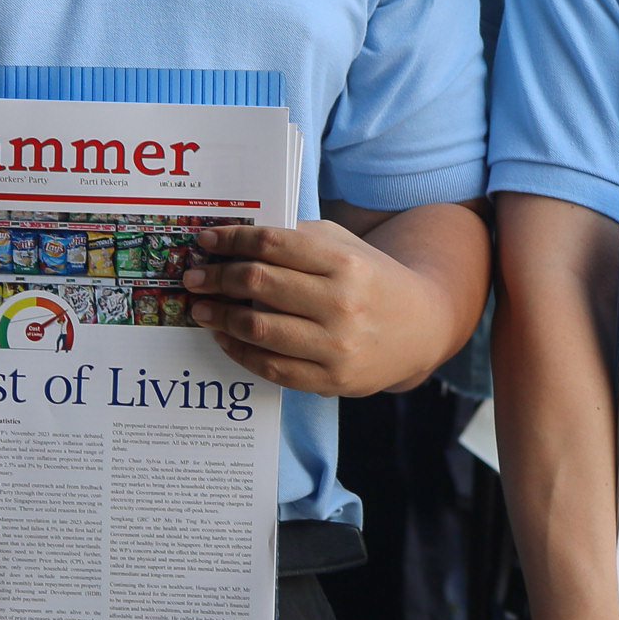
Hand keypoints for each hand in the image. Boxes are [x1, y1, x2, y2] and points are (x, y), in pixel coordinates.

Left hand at [186, 219, 464, 396]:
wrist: (424, 327)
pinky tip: (227, 336)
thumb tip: (236, 239)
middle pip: (258, 283)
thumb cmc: (374, 281)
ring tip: (202, 308)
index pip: (274, 244)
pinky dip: (239, 350)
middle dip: (216, 277)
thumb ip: (301, 239)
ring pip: (257, 327)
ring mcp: (337, 345)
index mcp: (346, 263)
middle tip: (194, 276)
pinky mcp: (332, 380)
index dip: (232, 240)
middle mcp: (342, 303)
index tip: (205, 240)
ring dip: (220, 315)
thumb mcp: (348, 248)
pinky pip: (270, 366)